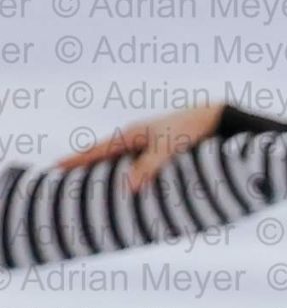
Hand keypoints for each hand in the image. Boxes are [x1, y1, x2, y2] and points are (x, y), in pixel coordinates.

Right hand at [55, 101, 224, 188]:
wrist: (211, 118)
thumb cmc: (189, 131)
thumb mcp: (167, 149)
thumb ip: (148, 168)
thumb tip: (128, 188)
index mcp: (130, 135)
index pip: (96, 151)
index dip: (76, 160)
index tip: (56, 167)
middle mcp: (134, 138)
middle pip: (102, 154)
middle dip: (84, 166)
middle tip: (64, 177)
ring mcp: (145, 143)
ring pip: (118, 160)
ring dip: (104, 171)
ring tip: (89, 184)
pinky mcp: (157, 150)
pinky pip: (133, 164)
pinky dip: (124, 174)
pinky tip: (124, 184)